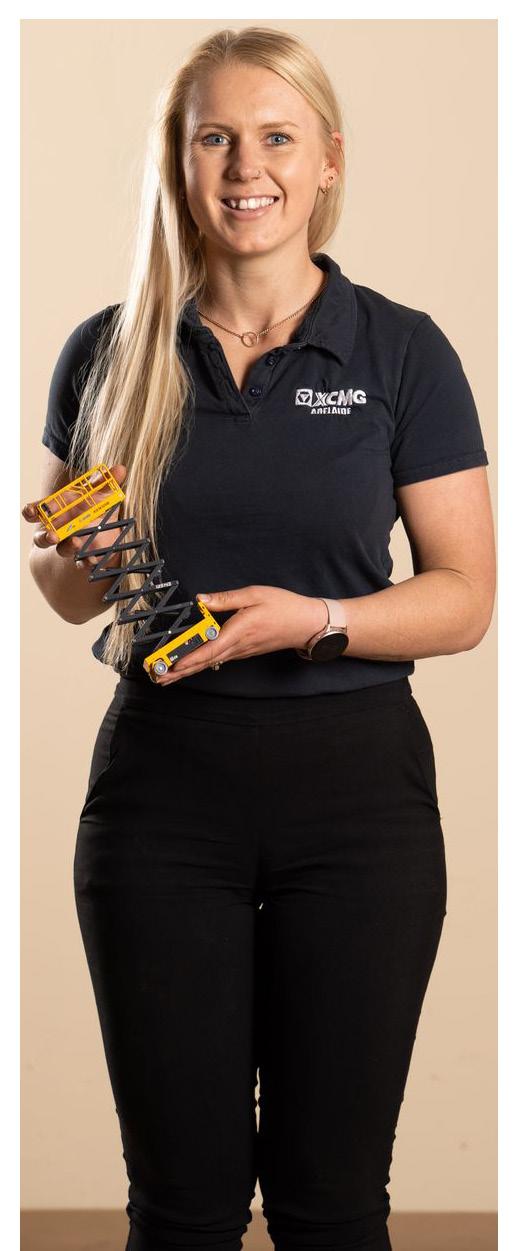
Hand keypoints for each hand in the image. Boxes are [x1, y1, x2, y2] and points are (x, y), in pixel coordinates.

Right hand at [22, 464, 127, 569]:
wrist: (108, 528)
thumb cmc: (95, 505)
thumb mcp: (100, 493)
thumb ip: (107, 483)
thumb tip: (120, 469)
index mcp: (55, 511)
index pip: (35, 512)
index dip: (31, 511)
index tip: (32, 511)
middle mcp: (57, 530)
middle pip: (42, 537)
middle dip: (45, 537)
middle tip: (52, 536)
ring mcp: (69, 545)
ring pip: (62, 550)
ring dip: (68, 548)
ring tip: (77, 543)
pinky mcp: (84, 557)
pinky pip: (82, 563)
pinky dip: (86, 562)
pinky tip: (94, 559)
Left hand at [155, 585, 328, 684]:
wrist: (306, 624)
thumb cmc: (283, 607)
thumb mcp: (254, 594)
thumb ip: (225, 599)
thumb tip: (201, 600)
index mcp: (239, 631)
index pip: (210, 649)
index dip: (190, 658)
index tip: (173, 665)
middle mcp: (238, 646)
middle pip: (205, 661)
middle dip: (180, 671)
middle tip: (159, 678)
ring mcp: (241, 652)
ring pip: (210, 663)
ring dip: (188, 670)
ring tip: (167, 677)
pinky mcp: (243, 651)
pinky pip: (218, 660)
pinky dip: (201, 664)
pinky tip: (190, 667)